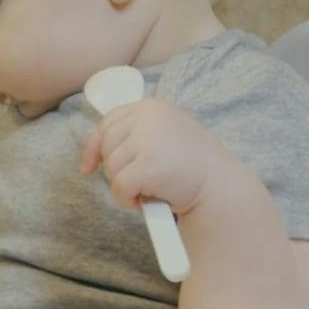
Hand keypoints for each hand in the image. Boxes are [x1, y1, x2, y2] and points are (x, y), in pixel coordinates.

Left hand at [81, 95, 221, 215]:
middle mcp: (149, 118)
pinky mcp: (148, 166)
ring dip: (123, 186)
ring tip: (147, 190)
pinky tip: (143, 202)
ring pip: (111, 167)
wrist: (220, 186)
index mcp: (153, 106)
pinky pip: (118, 187)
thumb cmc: (192, 165)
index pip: (109, 122)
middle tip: (137, 183)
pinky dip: (125, 200)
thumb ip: (137, 133)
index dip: (94, 146)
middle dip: (114, 169)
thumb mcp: (165, 135)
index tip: (88, 166)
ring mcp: (149, 141)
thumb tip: (94, 150)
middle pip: (107, 145)